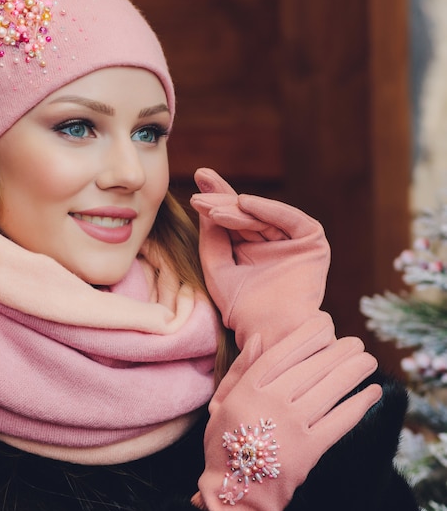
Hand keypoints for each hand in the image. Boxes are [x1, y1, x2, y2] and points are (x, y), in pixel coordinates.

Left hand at [190, 168, 330, 349]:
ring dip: (235, 209)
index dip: (215, 200)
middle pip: (244, 213)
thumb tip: (207, 209)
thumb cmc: (242, 309)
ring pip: (261, 218)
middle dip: (222, 196)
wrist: (269, 332)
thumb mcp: (218, 270)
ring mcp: (293, 241)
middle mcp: (272, 243)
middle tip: (202, 178)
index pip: (231, 219)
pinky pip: (289, 220)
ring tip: (212, 208)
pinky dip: (269, 209)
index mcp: (251, 250)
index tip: (197, 180)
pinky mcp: (312, 242)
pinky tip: (244, 202)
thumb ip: (213, 241)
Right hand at [192, 317, 380, 510]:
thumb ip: (239, 369)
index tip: (326, 324)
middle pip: (310, 368)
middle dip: (338, 352)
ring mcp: (292, 426)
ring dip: (352, 372)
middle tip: (356, 342)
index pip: (282, 352)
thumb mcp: (221, 401)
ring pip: (328, 390)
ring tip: (368, 361)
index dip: (307, 336)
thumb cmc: (226, 442)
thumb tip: (258, 338)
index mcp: (248, 388)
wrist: (236, 490)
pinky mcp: (310, 450)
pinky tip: (371, 393)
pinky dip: (358, 406)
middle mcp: (271, 402)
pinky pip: (339, 422)